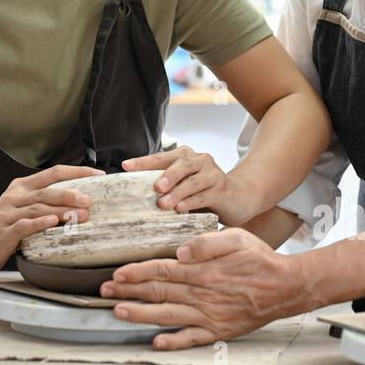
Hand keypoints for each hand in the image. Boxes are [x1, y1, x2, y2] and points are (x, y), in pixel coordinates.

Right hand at [0, 164, 104, 273]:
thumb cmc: (3, 227)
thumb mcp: (22, 208)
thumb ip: (44, 203)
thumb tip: (79, 203)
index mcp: (22, 187)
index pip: (53, 173)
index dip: (76, 172)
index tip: (98, 175)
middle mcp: (15, 196)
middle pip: (47, 191)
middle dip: (70, 193)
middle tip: (89, 200)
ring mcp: (8, 213)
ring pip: (38, 208)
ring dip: (61, 211)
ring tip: (80, 215)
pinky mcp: (3, 231)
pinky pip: (24, 225)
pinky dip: (40, 223)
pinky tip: (53, 223)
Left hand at [99, 228, 303, 349]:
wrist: (286, 288)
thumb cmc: (261, 261)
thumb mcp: (237, 238)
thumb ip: (208, 242)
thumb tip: (182, 250)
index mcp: (203, 270)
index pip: (162, 269)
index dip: (137, 272)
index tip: (117, 273)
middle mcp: (202, 294)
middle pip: (158, 291)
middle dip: (128, 291)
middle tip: (105, 291)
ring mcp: (208, 315)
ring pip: (167, 315)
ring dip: (140, 314)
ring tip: (118, 312)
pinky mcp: (217, 330)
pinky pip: (191, 338)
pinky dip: (172, 342)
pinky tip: (156, 342)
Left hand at [122, 145, 252, 224]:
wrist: (238, 197)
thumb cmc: (204, 191)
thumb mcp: (183, 185)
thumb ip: (165, 185)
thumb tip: (133, 194)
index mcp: (185, 156)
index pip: (161, 157)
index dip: (143, 161)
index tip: (126, 166)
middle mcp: (200, 160)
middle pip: (181, 164)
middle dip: (166, 175)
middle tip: (155, 188)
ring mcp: (212, 174)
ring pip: (192, 181)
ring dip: (177, 192)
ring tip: (163, 204)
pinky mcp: (222, 189)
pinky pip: (204, 195)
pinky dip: (191, 202)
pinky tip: (181, 209)